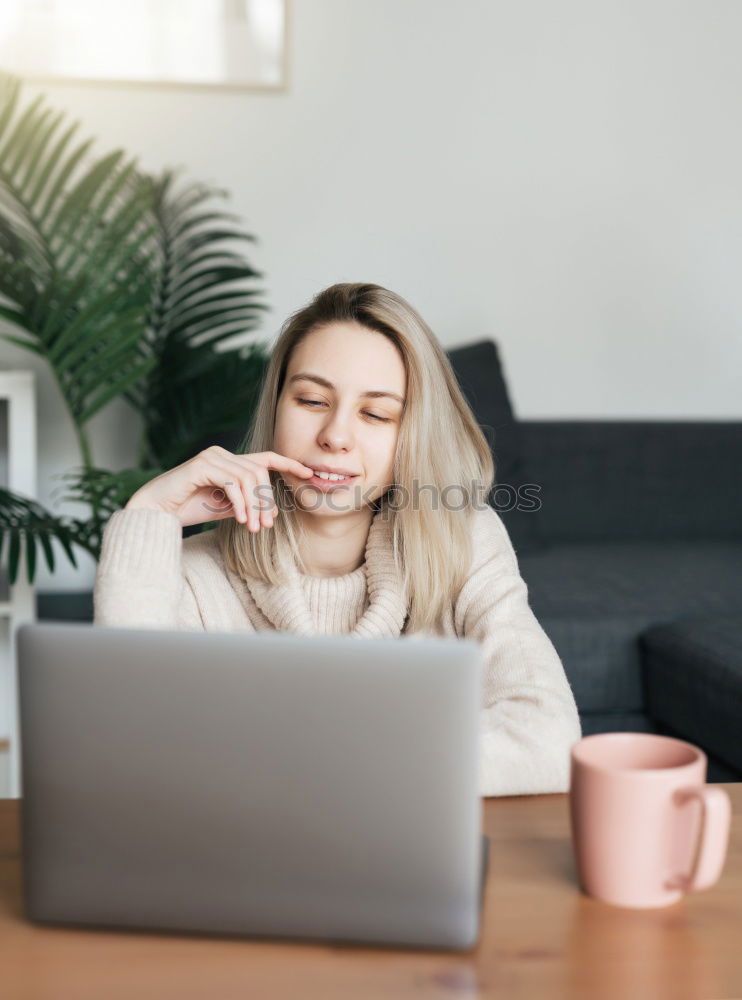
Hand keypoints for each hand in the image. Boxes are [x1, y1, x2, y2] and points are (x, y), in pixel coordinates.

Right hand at [124, 447, 314, 529]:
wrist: (154, 512)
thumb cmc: (188, 509)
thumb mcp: (225, 509)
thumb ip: (247, 504)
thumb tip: (273, 511)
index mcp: (229, 461)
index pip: (264, 458)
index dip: (288, 464)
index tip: (309, 473)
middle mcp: (221, 454)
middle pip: (259, 472)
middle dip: (266, 500)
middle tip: (266, 526)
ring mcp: (211, 457)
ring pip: (247, 478)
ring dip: (254, 505)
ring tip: (253, 528)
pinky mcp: (201, 466)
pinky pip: (231, 483)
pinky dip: (240, 503)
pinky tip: (239, 521)